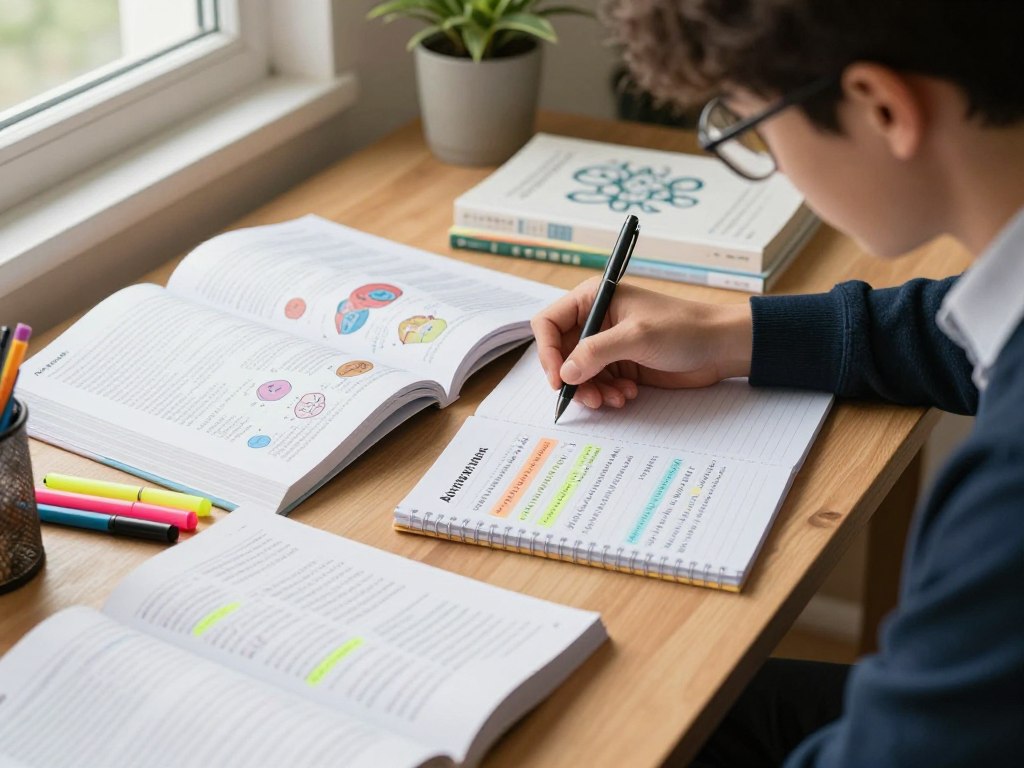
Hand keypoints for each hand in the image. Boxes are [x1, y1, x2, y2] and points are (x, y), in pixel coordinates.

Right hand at [530, 277, 752, 408]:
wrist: (720, 347)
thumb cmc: (683, 328)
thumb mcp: (636, 337)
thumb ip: (596, 353)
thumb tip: (564, 373)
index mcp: (594, 299)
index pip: (549, 323)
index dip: (547, 351)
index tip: (558, 378)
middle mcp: (596, 321)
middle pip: (561, 354)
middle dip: (573, 379)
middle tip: (590, 397)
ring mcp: (608, 345)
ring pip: (579, 374)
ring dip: (592, 391)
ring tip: (615, 399)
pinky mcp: (621, 365)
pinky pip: (598, 384)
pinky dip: (607, 394)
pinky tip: (628, 394)